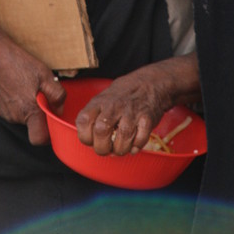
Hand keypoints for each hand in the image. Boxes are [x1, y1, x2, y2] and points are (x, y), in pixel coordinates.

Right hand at [0, 21, 64, 144]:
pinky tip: (21, 87)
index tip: (53, 121)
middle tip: (43, 96)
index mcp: (28, 110)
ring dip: (31, 107)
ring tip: (31, 87)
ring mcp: (6, 113)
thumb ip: (56, 95)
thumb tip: (59, 109)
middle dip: (41, 115)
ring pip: (25, 118)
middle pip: (34, 126)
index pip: (40, 139)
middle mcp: (16, 116)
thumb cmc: (18, 63)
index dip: (49, 134)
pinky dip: (21, 103)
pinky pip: (16, 111)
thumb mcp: (45, 74)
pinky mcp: (1, 108)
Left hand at [75, 54, 200, 155]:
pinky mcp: (147, 118)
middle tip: (106, 149)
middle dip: (102, 148)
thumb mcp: (102, 99)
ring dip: (120, 150)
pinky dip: (136, 146)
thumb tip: (90, 143)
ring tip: (121, 148)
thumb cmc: (122, 96)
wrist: (149, 83)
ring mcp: (131, 112)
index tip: (91, 141)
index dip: (85, 137)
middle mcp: (114, 105)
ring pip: (122, 138)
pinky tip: (134, 145)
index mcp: (99, 101)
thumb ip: (94, 118)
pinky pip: (140, 139)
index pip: (84, 121)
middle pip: (101, 131)